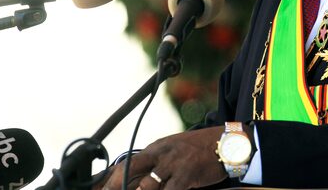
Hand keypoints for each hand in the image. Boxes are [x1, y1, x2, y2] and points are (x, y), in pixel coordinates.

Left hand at [99, 126, 227, 189]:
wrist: (227, 143)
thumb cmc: (200, 150)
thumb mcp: (175, 151)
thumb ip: (157, 163)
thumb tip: (141, 182)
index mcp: (157, 147)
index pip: (128, 162)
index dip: (111, 178)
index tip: (101, 189)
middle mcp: (161, 153)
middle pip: (129, 169)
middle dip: (115, 184)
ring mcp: (173, 164)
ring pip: (146, 186)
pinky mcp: (186, 175)